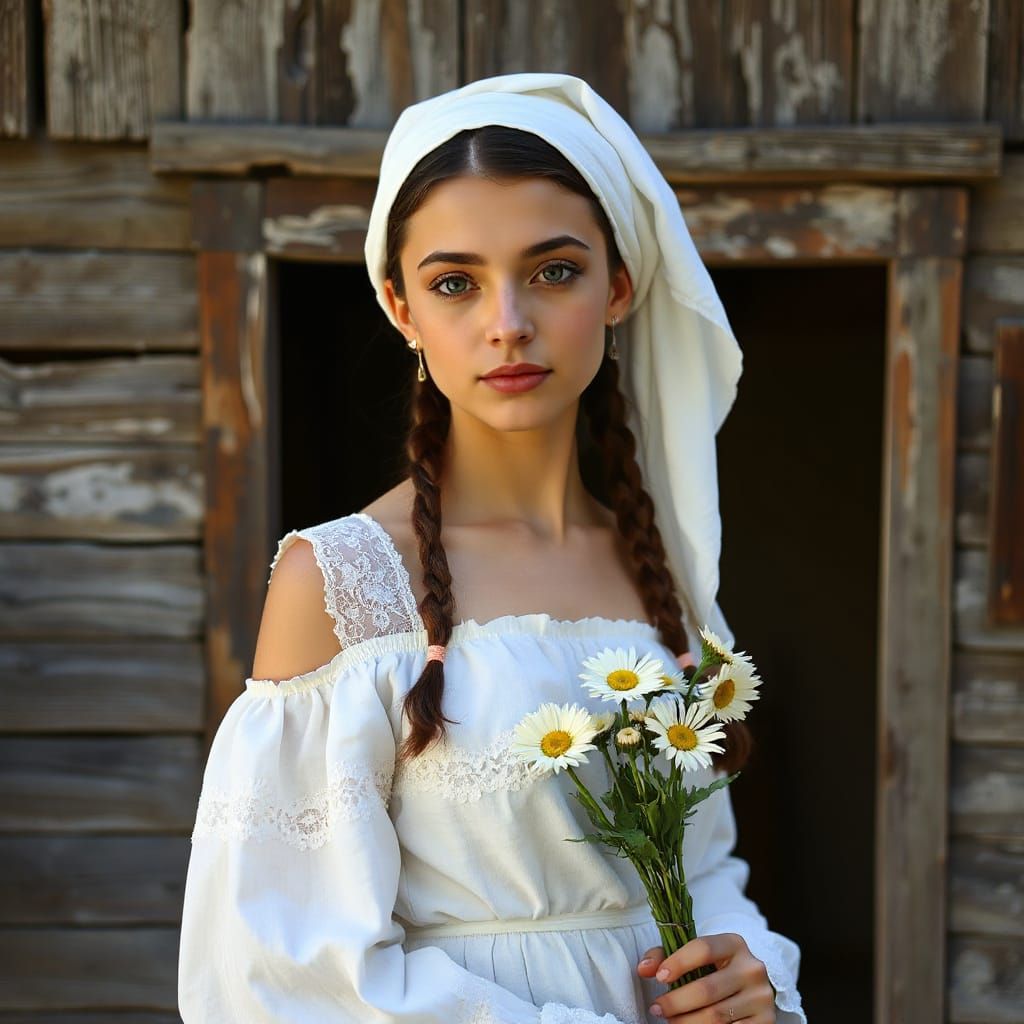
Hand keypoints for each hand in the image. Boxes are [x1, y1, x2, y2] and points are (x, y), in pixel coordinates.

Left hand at [636, 934, 777, 1021]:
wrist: (751, 987)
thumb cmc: (714, 969)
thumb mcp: (695, 956)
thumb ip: (665, 956)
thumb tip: (643, 969)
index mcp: (734, 943)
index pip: (703, 948)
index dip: (677, 962)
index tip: (659, 978)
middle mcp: (752, 968)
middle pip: (707, 988)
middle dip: (676, 1002)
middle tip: (657, 1009)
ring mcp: (761, 997)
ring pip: (716, 1016)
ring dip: (686, 1022)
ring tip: (670, 1021)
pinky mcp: (766, 1021)